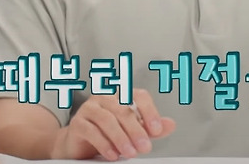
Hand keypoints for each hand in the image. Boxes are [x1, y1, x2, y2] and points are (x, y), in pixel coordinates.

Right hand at [50, 88, 176, 160]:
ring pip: (107, 119)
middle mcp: (104, 97)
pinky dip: (104, 144)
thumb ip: (149, 127)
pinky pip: (91, 131)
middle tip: (145, 147)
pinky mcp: (77, 123)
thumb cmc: (106, 133)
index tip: (157, 130)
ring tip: (130, 153)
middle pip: (123, 110)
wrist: (77, 143)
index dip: (149, 112)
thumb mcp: (132, 130)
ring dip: (121, 138)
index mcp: (121, 95)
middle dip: (136, 130)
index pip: (139, 96)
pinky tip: (113, 154)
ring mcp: (89, 108)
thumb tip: (170, 125)